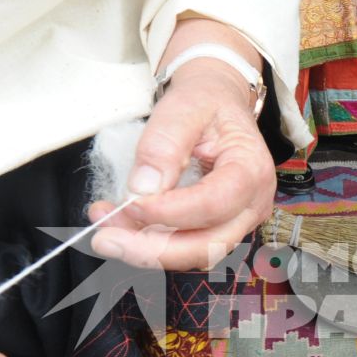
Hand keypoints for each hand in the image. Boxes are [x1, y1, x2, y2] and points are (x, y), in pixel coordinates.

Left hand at [90, 61, 274, 270]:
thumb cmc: (206, 103)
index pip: (215, 204)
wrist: (214, 104)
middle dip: (153, 250)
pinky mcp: (213, 228)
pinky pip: (181, 246)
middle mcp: (250, 205)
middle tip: (105, 239)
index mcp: (251, 169)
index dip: (170, 212)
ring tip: (107, 223)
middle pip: (208, 246)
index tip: (130, 202)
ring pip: (192, 254)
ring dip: (145, 248)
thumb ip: (165, 143)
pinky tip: (120, 222)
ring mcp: (234, 221)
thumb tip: (143, 187)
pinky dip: (147, 242)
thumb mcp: (185, 106)